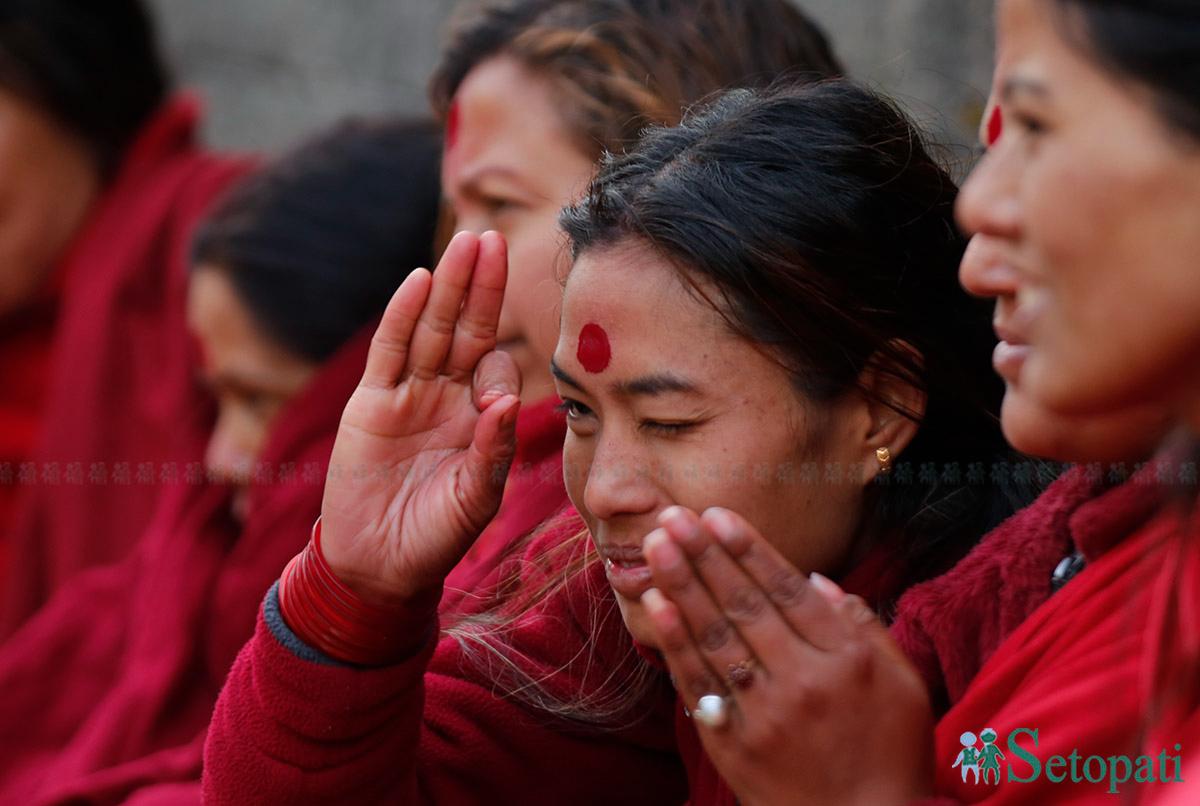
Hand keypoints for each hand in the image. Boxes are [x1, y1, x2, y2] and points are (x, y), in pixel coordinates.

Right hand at [319, 231, 521, 603]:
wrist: (376, 566)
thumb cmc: (435, 536)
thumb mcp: (476, 496)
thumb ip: (494, 449)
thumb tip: (509, 401)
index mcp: (478, 418)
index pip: (495, 369)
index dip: (499, 366)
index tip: (496, 386)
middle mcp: (446, 398)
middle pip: (465, 330)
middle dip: (480, 287)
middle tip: (492, 239)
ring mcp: (407, 396)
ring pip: (431, 329)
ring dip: (448, 287)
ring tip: (466, 243)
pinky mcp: (370, 404)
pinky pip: (389, 351)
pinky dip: (403, 316)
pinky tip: (420, 281)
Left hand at [640, 506, 932, 805]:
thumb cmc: (891, 755)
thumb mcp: (905, 687)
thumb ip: (866, 628)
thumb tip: (820, 582)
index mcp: (846, 661)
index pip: (788, 591)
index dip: (749, 550)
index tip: (718, 515)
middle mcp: (802, 681)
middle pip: (745, 605)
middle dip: (705, 554)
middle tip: (672, 514)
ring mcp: (763, 714)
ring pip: (715, 636)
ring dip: (680, 585)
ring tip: (655, 544)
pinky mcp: (732, 743)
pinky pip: (697, 684)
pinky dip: (674, 641)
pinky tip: (655, 604)